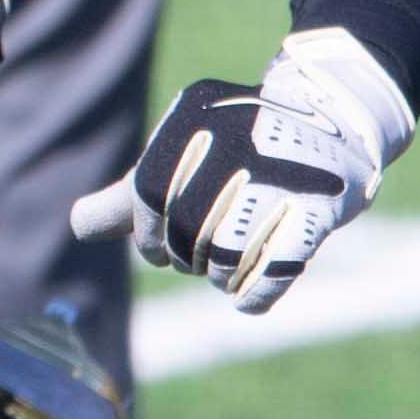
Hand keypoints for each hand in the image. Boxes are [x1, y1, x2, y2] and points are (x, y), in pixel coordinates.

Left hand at [69, 30, 412, 313]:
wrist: (340, 119)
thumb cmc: (244, 146)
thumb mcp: (184, 155)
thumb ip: (132, 193)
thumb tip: (79, 227)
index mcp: (193, 118)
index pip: (147, 192)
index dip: (146, 234)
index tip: (157, 253)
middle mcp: (236, 139)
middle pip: (186, 225)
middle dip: (183, 256)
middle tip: (193, 262)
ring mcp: (281, 172)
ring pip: (227, 250)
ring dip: (219, 275)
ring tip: (222, 273)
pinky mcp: (321, 208)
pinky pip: (277, 266)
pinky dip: (255, 293)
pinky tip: (246, 299)